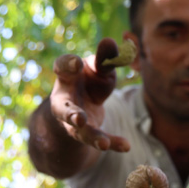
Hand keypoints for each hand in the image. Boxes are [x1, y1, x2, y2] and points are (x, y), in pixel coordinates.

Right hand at [48, 37, 129, 152]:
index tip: (77, 63)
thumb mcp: (98, 68)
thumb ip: (105, 59)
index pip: (62, 69)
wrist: (81, 107)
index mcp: (66, 78)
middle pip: (64, 109)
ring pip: (79, 132)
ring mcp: (73, 121)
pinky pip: (99, 139)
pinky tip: (126, 146)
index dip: (68, 65)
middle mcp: (65, 101)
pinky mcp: (87, 134)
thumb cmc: (90, 81)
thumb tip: (111, 41)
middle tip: (78, 119)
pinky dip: (114, 143)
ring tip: (103, 144)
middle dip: (70, 114)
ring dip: (92, 137)